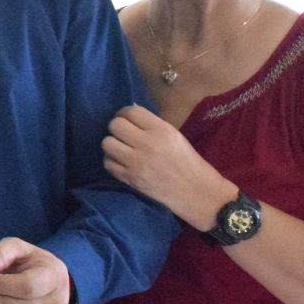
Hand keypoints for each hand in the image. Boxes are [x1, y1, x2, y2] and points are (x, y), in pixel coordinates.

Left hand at [102, 104, 233, 227]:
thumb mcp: (174, 136)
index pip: (131, 111)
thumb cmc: (187, 161)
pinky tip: (122, 163)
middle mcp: (147, 144)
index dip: (125, 113)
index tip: (128, 120)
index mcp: (162, 130)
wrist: (196, 192)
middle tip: (124, 135)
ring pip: (106, 143)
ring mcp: (136, 162)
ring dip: (112, 145)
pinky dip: (112, 162)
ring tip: (122, 149)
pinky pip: (107, 163)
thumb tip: (128, 115)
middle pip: (114, 125)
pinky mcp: (130, 178)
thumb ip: (151, 126)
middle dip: (117, 128)